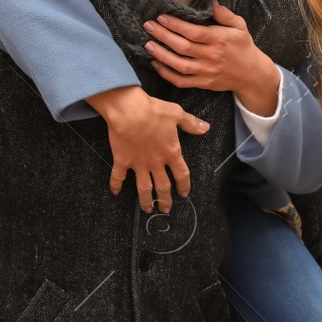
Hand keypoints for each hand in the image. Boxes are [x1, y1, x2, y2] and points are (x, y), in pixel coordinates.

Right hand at [84, 85, 208, 213]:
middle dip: (165, 199)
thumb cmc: (153, 111)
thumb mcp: (177, 114)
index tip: (184, 194)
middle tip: (166, 209)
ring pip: (143, 188)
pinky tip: (115, 192)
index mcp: (171, 152)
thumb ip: (191, 124)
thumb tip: (206, 128)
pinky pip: (118, 177)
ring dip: (146, 200)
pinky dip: (116, 185)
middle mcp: (156, 162)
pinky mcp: (122, 161)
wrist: (129, 111)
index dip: (184, 185)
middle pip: (163, 186)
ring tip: (147, 209)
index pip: (181, 174)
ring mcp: (138, 164)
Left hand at [143, 2, 281, 115]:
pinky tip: (156, 64)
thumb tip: (212, 2)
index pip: (194, 32)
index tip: (161, 17)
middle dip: (163, 36)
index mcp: (220, 39)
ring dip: (161, 55)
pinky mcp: (203, 83)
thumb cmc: (243, 46)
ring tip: (148, 44)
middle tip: (148, 26)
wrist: (251, 74)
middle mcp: (212, 56)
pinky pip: (181, 81)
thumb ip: (225, 14)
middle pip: (183, 47)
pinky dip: (166, 74)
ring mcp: (206, 71)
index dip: (176, 25)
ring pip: (179, 65)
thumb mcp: (239, 26)